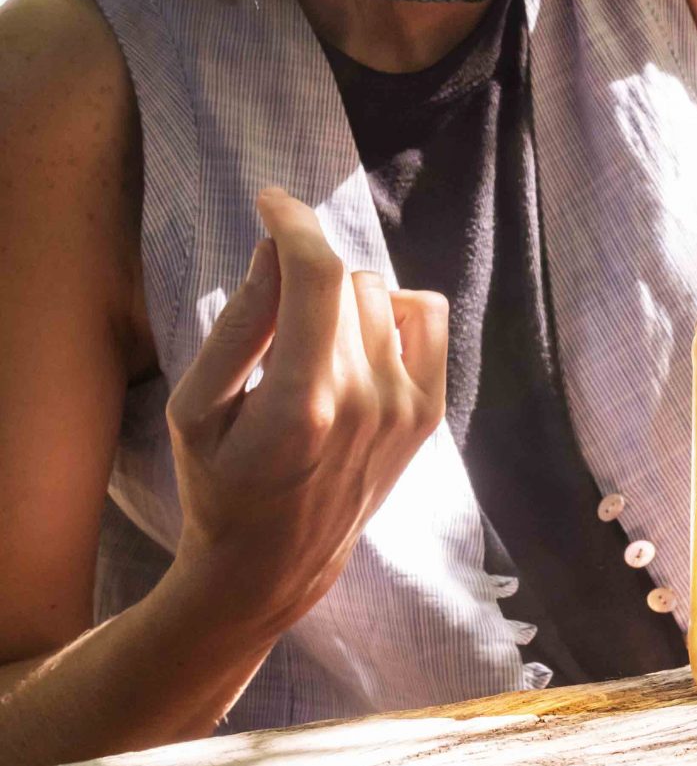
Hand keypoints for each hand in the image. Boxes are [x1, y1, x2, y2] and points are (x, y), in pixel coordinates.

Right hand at [164, 189, 448, 636]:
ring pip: (382, 294)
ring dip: (343, 298)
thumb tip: (279, 248)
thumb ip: (240, 325)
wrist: (275, 564)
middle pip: (345, 281)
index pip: (316, 276)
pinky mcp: (431, 411)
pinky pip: (428, 315)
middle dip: (304, 279)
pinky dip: (394, 310)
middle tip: (272, 321)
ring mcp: (408, 406)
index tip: (272, 201)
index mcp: (302, 401)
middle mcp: (368, 400)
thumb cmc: (219, 483)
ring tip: (309, 347)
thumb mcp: (197, 409)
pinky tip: (358, 343)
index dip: (294, 224)